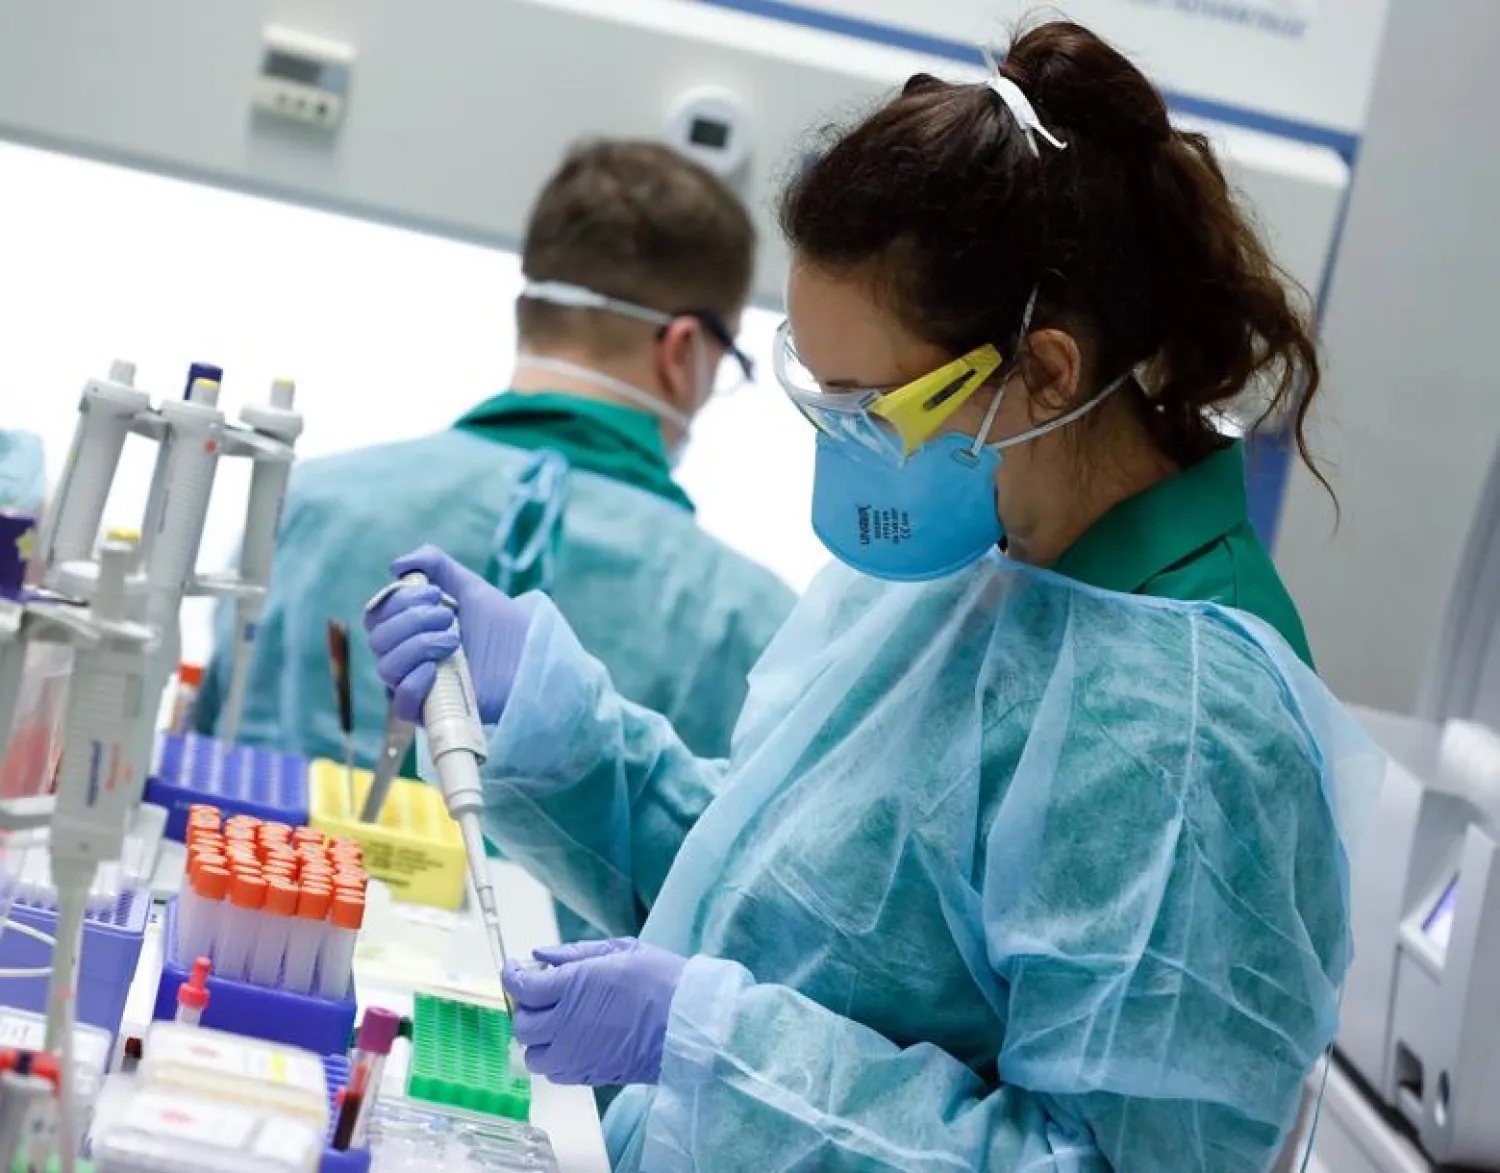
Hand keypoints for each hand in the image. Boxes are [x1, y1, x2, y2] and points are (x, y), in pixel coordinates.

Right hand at [363, 545, 530, 721]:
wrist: (530, 658)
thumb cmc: (501, 627)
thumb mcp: (469, 587)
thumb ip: (435, 565)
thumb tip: (396, 566)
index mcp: (409, 629)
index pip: (377, 615)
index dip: (398, 600)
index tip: (436, 593)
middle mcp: (407, 658)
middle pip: (378, 640)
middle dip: (412, 620)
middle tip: (450, 617)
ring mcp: (417, 686)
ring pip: (387, 668)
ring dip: (418, 646)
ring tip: (454, 640)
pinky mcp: (431, 711)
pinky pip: (401, 703)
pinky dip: (413, 682)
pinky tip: (435, 669)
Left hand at [503, 938, 686, 1085]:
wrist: (689, 1025)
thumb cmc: (662, 981)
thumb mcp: (622, 951)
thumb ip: (576, 952)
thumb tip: (540, 955)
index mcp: (572, 987)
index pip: (522, 987)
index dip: (511, 976)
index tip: (514, 969)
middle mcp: (565, 1024)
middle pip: (522, 1023)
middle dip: (524, 1006)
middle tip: (538, 994)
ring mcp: (575, 1054)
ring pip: (532, 1054)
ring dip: (536, 1038)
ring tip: (554, 1022)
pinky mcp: (587, 1075)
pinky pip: (553, 1072)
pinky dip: (553, 1058)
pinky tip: (570, 1041)